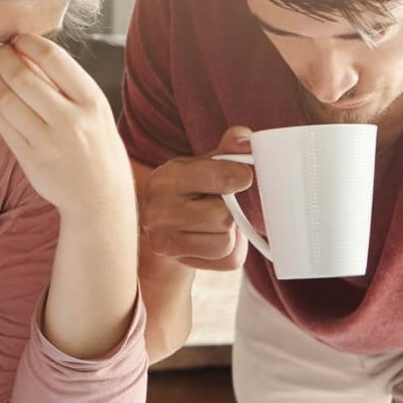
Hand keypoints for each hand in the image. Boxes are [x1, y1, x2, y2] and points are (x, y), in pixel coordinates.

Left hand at [0, 35, 135, 226]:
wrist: (100, 196)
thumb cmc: (96, 145)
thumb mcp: (94, 110)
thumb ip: (66, 83)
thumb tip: (28, 51)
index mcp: (91, 101)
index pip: (54, 58)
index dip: (28, 42)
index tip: (17, 38)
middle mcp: (71, 120)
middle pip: (24, 78)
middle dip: (4, 60)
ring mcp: (48, 142)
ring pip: (8, 102)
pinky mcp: (30, 160)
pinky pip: (3, 126)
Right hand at [139, 126, 254, 270]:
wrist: (162, 225)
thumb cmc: (188, 189)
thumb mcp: (203, 164)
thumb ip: (227, 149)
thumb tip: (245, 139)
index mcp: (164, 180)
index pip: (220, 179)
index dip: (239, 176)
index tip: (242, 176)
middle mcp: (157, 214)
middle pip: (222, 216)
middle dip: (228, 210)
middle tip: (215, 203)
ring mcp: (165, 243)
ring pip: (225, 241)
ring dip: (227, 232)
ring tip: (211, 223)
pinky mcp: (180, 263)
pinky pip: (226, 260)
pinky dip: (227, 250)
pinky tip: (211, 239)